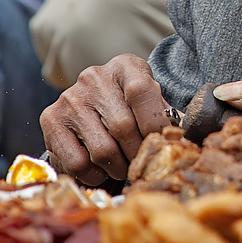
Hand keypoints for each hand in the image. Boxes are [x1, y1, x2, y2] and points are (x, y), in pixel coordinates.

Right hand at [39, 54, 169, 185]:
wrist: (94, 108)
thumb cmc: (133, 108)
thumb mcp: (153, 102)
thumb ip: (171, 117)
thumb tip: (190, 134)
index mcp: (126, 66)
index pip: (141, 91)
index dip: (154, 123)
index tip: (160, 143)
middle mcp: (94, 77)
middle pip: (122, 127)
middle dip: (137, 154)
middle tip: (141, 163)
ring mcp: (70, 98)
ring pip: (102, 150)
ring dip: (119, 168)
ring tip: (123, 166)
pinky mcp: (50, 119)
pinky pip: (78, 163)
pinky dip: (95, 175)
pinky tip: (101, 168)